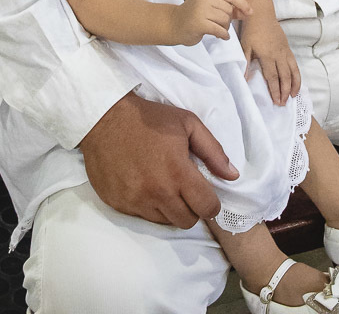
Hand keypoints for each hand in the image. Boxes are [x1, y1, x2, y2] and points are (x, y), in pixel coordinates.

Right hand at [81, 92, 237, 226]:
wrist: (104, 117)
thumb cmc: (150, 118)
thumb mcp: (187, 123)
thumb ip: (213, 151)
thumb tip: (233, 176)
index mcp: (177, 173)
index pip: (207, 208)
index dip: (211, 203)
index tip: (206, 193)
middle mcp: (157, 193)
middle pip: (187, 221)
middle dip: (191, 208)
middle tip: (184, 189)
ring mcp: (136, 202)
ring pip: (164, 221)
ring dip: (169, 208)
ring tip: (162, 185)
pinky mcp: (118, 205)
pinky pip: (141, 216)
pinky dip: (147, 205)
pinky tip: (143, 184)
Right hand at [172, 0, 251, 45]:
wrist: (173, 24)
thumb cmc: (193, 16)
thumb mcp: (208, 7)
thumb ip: (226, 8)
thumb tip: (246, 12)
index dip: (241, 3)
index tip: (250, 11)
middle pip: (228, 10)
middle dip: (228, 20)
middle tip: (221, 25)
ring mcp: (201, 10)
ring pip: (225, 20)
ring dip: (225, 28)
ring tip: (218, 30)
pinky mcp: (199, 23)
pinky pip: (219, 30)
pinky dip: (223, 35)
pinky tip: (221, 36)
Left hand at [240, 14, 300, 104]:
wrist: (262, 14)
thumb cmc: (251, 31)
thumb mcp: (245, 46)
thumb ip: (246, 62)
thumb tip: (245, 79)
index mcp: (267, 55)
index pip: (273, 77)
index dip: (275, 90)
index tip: (276, 101)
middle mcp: (278, 55)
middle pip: (284, 77)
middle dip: (284, 91)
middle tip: (283, 103)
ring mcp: (285, 51)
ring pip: (293, 71)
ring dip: (294, 85)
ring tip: (292, 96)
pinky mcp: (288, 48)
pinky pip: (295, 64)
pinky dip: (297, 75)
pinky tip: (296, 82)